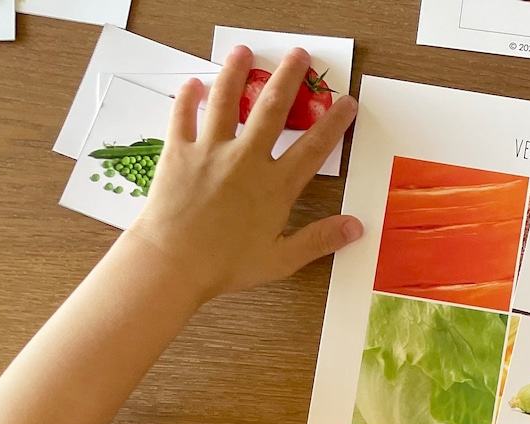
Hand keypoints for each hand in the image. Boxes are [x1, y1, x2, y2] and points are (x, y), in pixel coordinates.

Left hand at [125, 45, 361, 300]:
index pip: (313, 147)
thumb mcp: (281, 259)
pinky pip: (183, 118)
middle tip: (299, 55)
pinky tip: (193, 84)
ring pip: (226, 102)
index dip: (333, 123)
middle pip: (272, 109)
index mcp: (275, 186)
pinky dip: (188, 99)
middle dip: (289, 78)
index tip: (346, 102)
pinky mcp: (179, 152)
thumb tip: (355, 228)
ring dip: (236, 73)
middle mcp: (246, 159)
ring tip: (243, 51)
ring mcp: (211, 151)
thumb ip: (319, 240)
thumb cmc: (227, 265)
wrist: (173, 261)